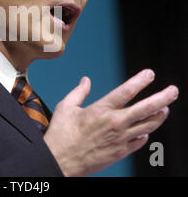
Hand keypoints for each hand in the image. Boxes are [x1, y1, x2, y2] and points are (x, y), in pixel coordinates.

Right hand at [43, 69, 178, 176]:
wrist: (61, 161)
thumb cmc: (61, 134)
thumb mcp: (65, 107)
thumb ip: (78, 92)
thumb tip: (86, 80)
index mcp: (101, 110)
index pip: (126, 91)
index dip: (140, 81)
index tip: (150, 74)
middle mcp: (115, 123)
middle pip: (146, 109)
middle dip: (163, 98)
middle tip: (173, 90)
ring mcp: (120, 139)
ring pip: (148, 125)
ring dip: (159, 116)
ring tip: (165, 108)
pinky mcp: (120, 152)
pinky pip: (140, 142)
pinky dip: (145, 134)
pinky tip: (146, 130)